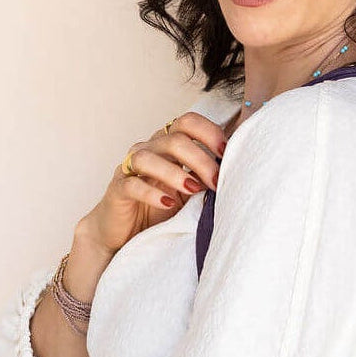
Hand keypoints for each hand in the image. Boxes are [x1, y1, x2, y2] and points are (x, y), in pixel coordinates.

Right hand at [77, 110, 229, 254]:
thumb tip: (238, 172)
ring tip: (193, 189)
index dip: (208, 132)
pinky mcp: (118, 190)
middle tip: (216, 182)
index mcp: (168, 145)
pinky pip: (132, 184)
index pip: (187, 122)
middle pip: (173, 140)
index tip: (226, 153)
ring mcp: (130, 169)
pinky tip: (168, 203)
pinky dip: (151, 193)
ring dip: (175, 173)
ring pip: (149, 158)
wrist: (127, 234)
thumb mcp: (191, 193)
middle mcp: (149, 150)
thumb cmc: (161, 210)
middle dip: (200, 160)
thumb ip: (207, 178)